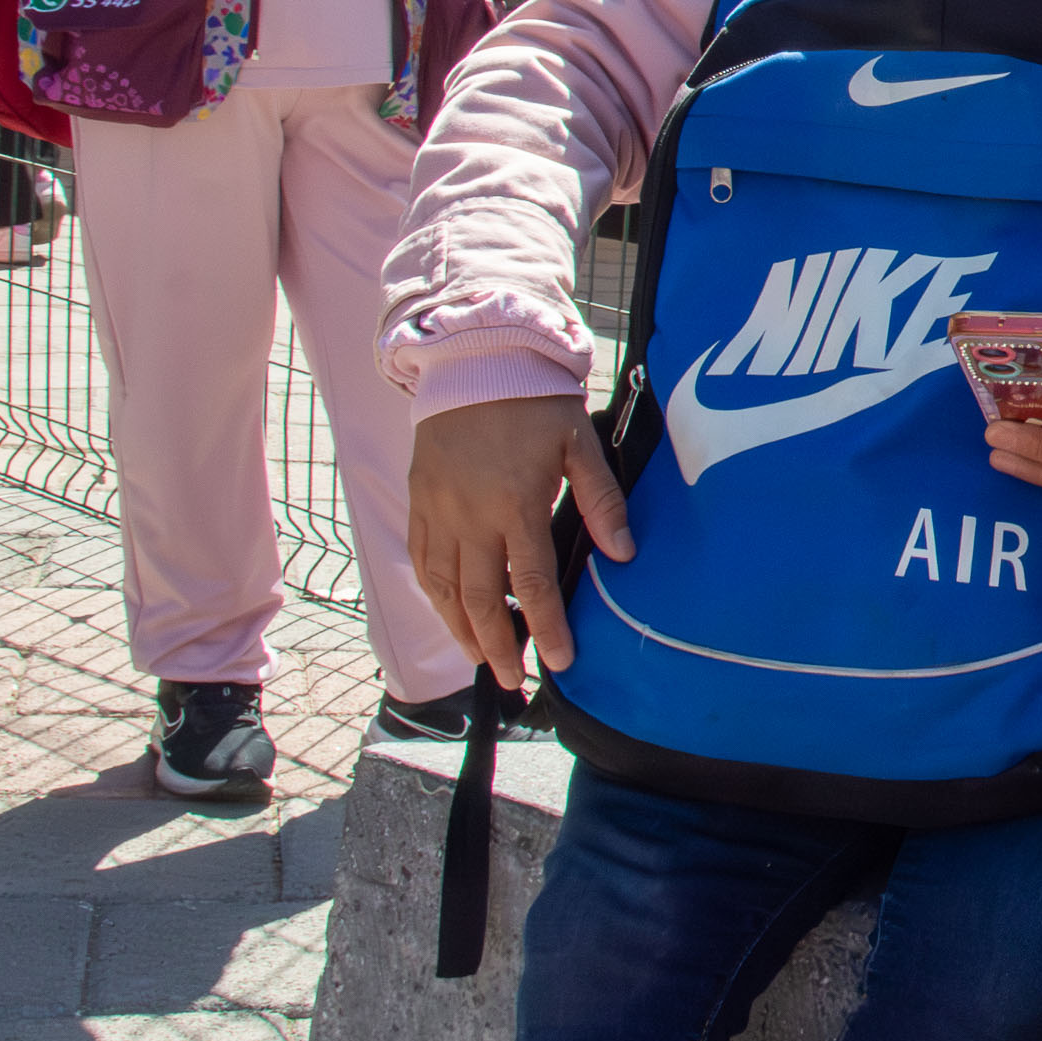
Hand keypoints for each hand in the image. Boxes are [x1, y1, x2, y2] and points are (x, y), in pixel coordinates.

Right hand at [404, 395, 630, 687]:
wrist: (473, 361)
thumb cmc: (534, 401)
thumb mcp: (580, 443)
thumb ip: (602, 501)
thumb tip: (624, 554)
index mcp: (515, 504)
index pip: (532, 582)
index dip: (546, 627)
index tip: (559, 661)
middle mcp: (469, 516)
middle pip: (480, 598)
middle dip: (497, 645)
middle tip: (512, 679)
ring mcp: (437, 510)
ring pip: (443, 587)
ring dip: (460, 629)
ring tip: (481, 657)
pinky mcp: (417, 501)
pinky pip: (420, 560)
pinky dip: (433, 594)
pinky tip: (449, 612)